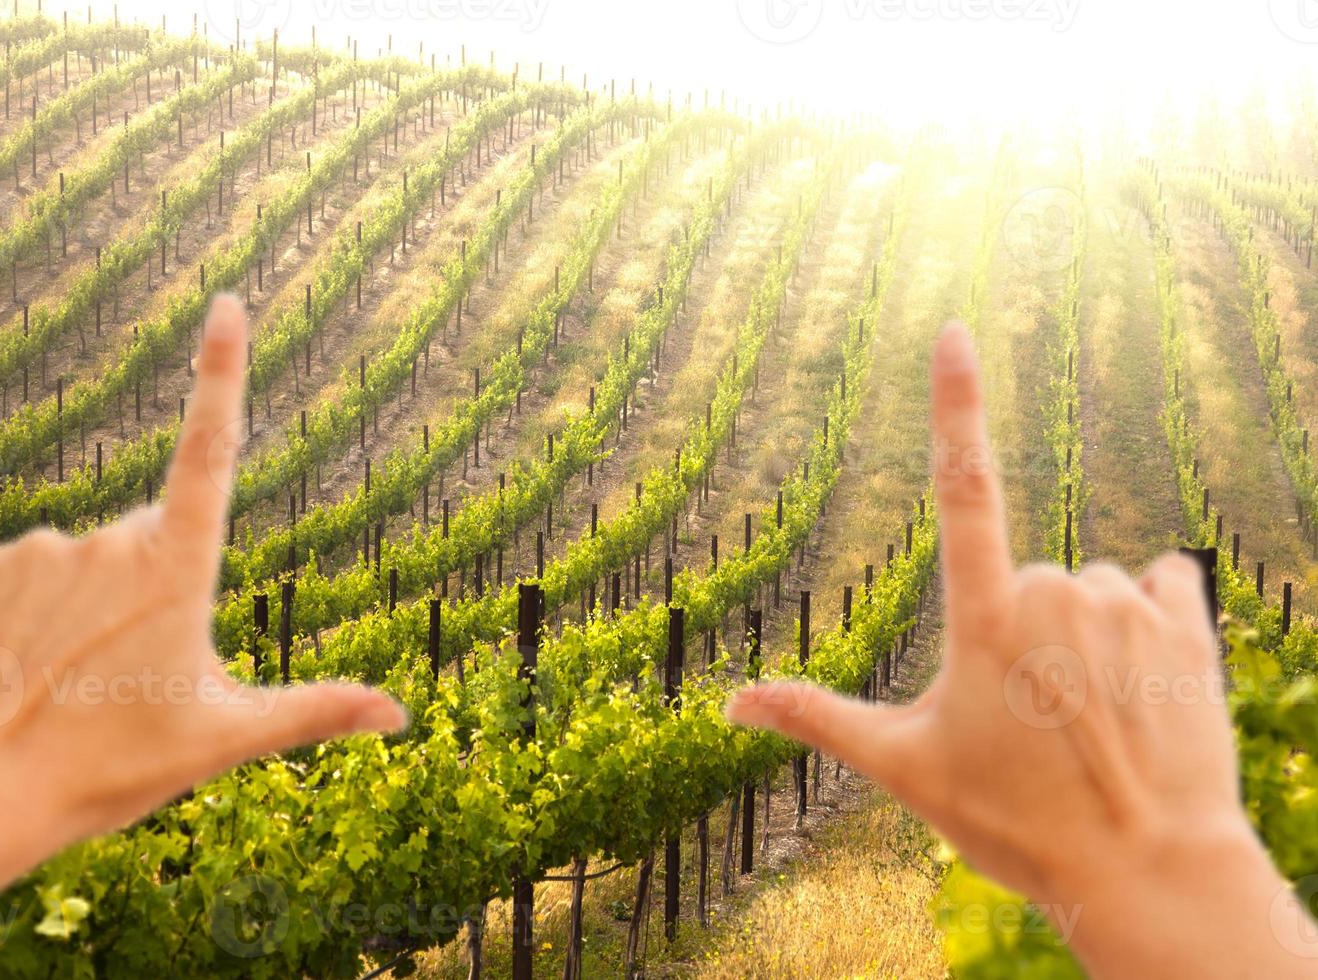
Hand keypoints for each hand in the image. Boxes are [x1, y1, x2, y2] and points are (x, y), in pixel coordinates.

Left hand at [0, 295, 405, 979]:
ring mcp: (39, 546)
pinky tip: (18, 666)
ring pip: (85, 561)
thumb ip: (316, 710)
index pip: (210, 451)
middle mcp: (108, 540)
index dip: (222, 373)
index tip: (227, 306)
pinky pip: (21, 571)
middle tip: (130, 677)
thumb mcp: (225, 739)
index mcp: (176, 569)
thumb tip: (399, 715)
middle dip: (151, 592)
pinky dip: (27, 611)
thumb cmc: (109, 767)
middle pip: (149, 543)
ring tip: (69, 683)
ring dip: (87, 607)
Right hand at [728, 321, 1313, 977]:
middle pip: (1022, 575)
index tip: (956, 329)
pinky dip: (1143, 623)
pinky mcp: (1186, 625)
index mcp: (984, 617)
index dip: (955, 401)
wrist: (1150, 874)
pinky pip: (1154, 584)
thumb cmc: (1017, 823)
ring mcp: (1125, 606)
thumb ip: (817, 717)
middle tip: (1028, 719)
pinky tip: (1138, 689)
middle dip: (1018, 629)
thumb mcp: (905, 768)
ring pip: (1086, 587)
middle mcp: (1056, 592)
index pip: (961, 484)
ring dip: (1081, 634)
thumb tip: (728, 703)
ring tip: (1085, 720)